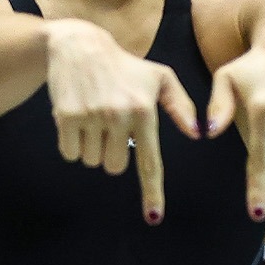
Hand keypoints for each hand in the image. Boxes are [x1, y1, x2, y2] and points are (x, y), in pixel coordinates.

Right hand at [44, 20, 198, 223]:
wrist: (80, 46)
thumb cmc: (126, 66)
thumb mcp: (160, 77)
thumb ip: (181, 106)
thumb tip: (198, 134)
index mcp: (145, 111)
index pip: (150, 161)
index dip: (152, 192)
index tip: (154, 217)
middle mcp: (119, 115)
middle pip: (115, 167)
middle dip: (113, 155)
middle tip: (111, 128)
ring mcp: (91, 116)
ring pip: (92, 161)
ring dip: (93, 147)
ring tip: (95, 118)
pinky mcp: (66, 116)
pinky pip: (70, 152)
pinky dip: (73, 144)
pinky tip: (78, 119)